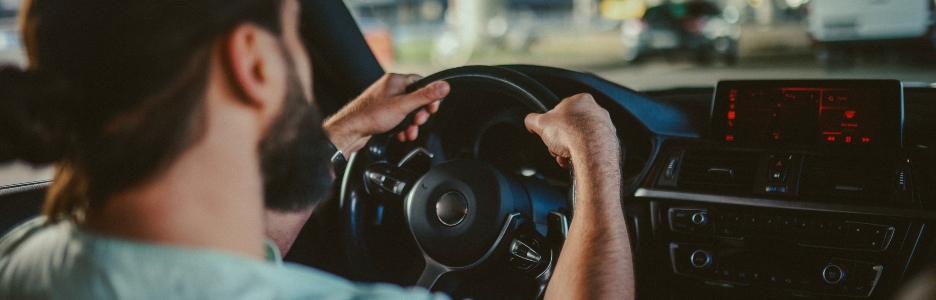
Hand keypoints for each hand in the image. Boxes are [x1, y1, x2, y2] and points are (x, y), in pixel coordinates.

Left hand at [323, 73, 449, 154]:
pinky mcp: (382, 114)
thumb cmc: (371, 115)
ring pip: (407, 112)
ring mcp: (386, 101)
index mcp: (396, 80)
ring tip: (408, 132)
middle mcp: (391, 88)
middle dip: (419, 115)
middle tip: (418, 122)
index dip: (429, 97)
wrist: (351, 131)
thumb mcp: (404, 105)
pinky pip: (399, 119)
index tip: (432, 108)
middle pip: (416, 99)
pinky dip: (402, 128)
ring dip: (411, 124)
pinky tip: (400, 134)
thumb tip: (445, 85)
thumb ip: (425, 96)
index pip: (421, 83)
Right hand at [524, 93, 617, 167]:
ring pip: (580, 139)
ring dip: (569, 149)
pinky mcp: (610, 142)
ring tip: (564, 156)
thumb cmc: (571, 133)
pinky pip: (591, 148)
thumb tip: (529, 121)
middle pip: (570, 127)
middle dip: (560, 140)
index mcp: (581, 100)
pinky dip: (582, 155)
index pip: (561, 111)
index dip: (551, 125)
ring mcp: (605, 127)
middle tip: (556, 148)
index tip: (548, 134)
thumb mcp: (541, 123)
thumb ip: (532, 120)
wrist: (592, 152)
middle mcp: (596, 110)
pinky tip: (575, 160)